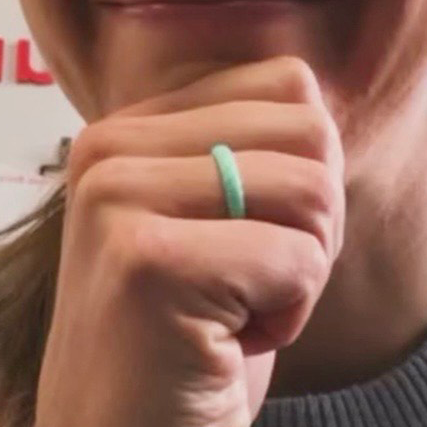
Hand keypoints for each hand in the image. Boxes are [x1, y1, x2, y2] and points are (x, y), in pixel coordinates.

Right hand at [32, 56, 345, 426]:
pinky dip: (289, 318)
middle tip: (252, 283)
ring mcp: (117, 200)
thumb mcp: (207, 221)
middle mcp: (109, 149)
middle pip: (309, 131)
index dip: (305, 171)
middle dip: (312, 224)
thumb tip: (318, 95)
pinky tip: (227, 343)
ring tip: (235, 312)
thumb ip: (242, 148)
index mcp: (125, 129)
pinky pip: (299, 261)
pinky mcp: (146, 262)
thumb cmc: (183, 340)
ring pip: (312, 191)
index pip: (286, 84)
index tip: (251, 236)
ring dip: (302, 274)